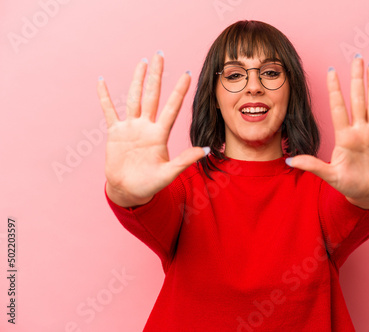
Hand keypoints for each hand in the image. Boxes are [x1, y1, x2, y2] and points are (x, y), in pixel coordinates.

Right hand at [97, 52, 208, 207]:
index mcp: (160, 134)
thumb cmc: (150, 184)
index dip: (179, 91)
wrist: (129, 191)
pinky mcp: (116, 133)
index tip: (187, 74)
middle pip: (152, 95)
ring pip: (134, 98)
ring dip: (137, 80)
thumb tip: (205, 150)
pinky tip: (101, 81)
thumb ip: (185, 160)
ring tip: (141, 63)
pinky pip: (109, 111)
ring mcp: (131, 128)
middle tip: (160, 55)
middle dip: (156, 76)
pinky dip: (105, 97)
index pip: (172, 108)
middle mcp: (146, 126)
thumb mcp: (169, 173)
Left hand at [287, 57, 368, 208]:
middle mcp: (359, 130)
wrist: (368, 194)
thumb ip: (312, 165)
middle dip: (356, 79)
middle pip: (358, 99)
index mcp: (344, 137)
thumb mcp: (329, 175)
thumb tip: (290, 161)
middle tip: (357, 58)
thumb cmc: (348, 185)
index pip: (338, 107)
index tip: (331, 71)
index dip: (335, 90)